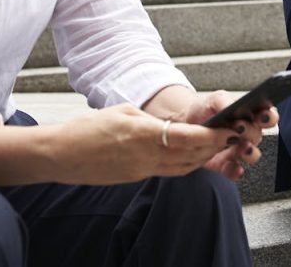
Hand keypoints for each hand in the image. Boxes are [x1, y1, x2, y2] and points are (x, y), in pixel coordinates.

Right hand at [43, 103, 239, 184]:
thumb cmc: (87, 129)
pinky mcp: (135, 178)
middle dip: (213, 147)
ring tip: (215, 146)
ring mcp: (140, 171)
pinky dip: (183, 164)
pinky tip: (190, 156)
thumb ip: (149, 119)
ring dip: (201, 158)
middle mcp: (145, 157)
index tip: (227, 130)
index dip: (211, 136)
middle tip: (230, 137)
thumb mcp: (122, 111)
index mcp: (143, 135)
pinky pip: (167, 172)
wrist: (60, 154)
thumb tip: (169, 124)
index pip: (188, 138)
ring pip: (182, 168)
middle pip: (190, 156)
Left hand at [183, 90, 278, 179]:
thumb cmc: (206, 108)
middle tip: (240, 128)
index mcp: (250, 115)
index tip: (263, 116)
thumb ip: (226, 101)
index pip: (267, 116)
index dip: (269, 117)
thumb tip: (233, 106)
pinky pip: (234, 171)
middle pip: (258, 136)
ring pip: (251, 155)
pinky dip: (235, 171)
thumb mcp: (215, 99)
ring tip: (242, 149)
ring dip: (250, 153)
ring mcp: (237, 149)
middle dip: (251, 133)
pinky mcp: (225, 164)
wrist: (185, 123)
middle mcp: (247, 134)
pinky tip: (234, 169)